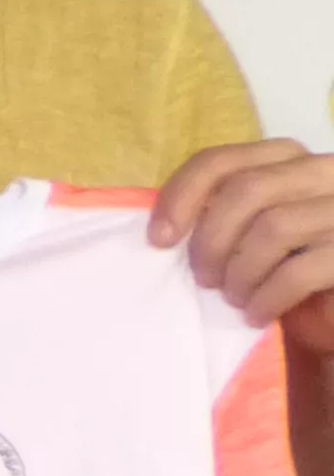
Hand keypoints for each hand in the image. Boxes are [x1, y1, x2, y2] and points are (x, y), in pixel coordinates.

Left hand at [155, 140, 333, 357]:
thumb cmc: (289, 268)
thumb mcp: (249, 232)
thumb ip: (221, 214)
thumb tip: (162, 229)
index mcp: (292, 160)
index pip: (222, 160)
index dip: (181, 196)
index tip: (159, 239)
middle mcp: (326, 172)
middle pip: (247, 190)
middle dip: (212, 240)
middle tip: (204, 279)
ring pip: (273, 227)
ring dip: (241, 272)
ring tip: (235, 298)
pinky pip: (298, 271)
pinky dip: (267, 297)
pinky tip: (257, 315)